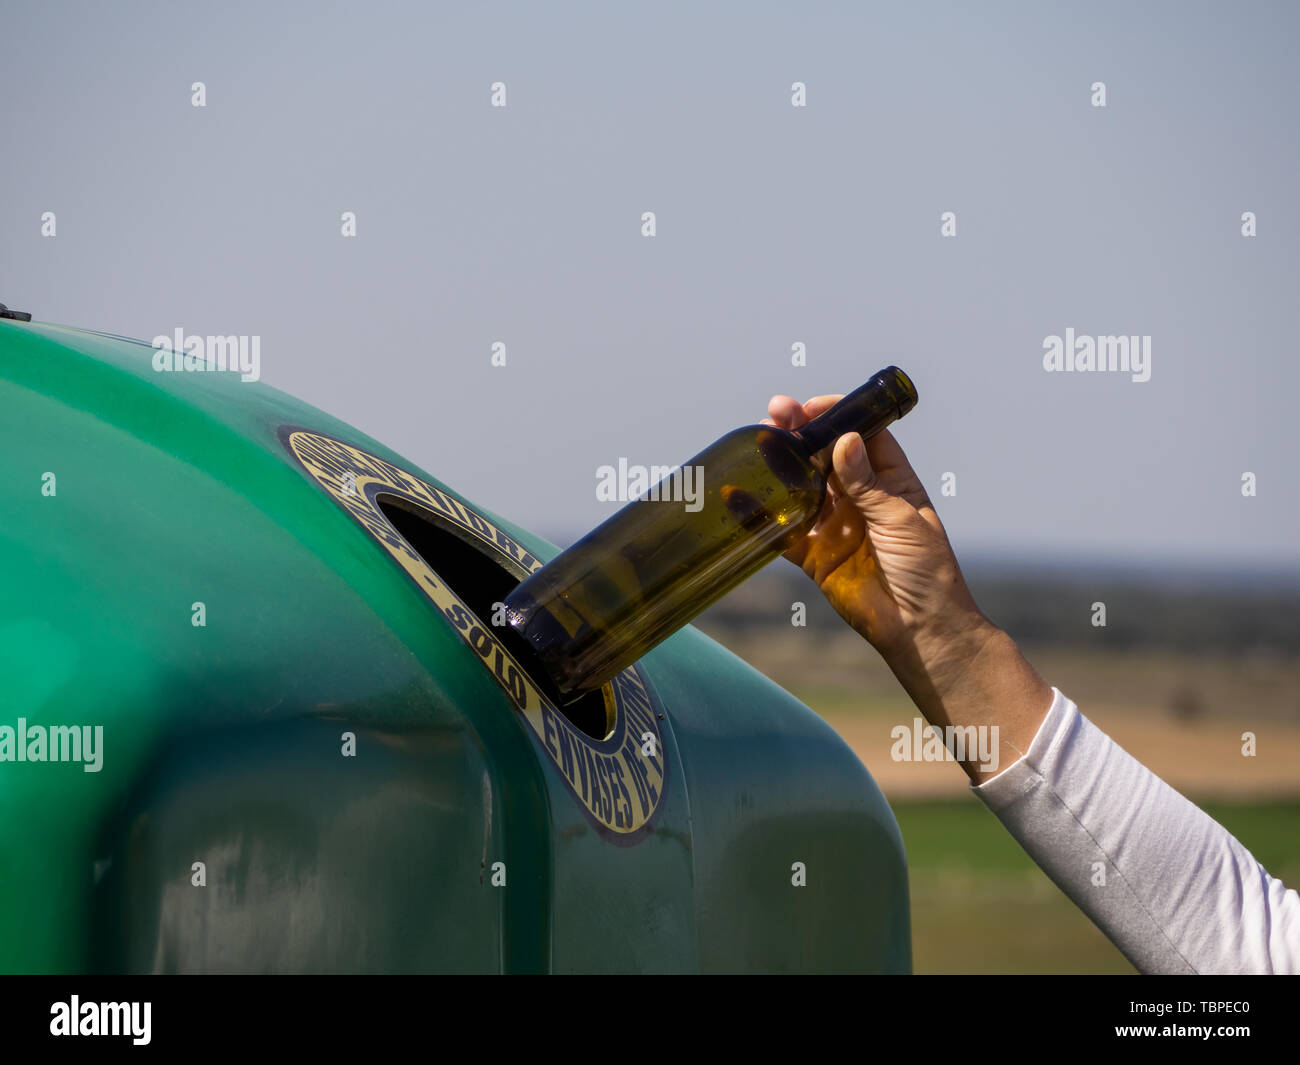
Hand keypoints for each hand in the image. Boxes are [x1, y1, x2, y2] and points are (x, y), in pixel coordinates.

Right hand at [765, 393, 1052, 782]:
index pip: (862, 436)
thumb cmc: (926, 571)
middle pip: (825, 456)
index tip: (812, 407)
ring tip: (759, 442)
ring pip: (801, 486)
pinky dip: (761, 516)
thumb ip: (868, 483)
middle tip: (777, 414)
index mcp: (892, 482)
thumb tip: (844, 440)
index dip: (839, 416)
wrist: (919, 628)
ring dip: (781, 465)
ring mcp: (836, 525)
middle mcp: (861, 498)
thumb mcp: (900, 519)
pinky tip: (741, 497)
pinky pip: (783, 531)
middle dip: (802, 433)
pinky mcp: (815, 555)